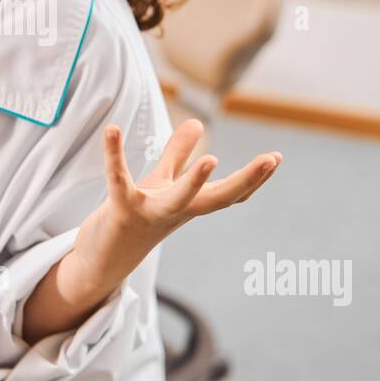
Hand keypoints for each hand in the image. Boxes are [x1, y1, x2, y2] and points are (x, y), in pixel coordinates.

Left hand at [71, 119, 280, 296]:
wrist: (103, 259)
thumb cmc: (136, 216)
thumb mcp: (160, 181)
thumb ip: (177, 153)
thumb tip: (197, 121)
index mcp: (190, 204)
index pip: (228, 193)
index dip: (253, 178)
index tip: (276, 158)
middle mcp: (176, 211)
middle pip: (217, 199)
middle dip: (246, 180)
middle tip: (272, 160)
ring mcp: (150, 213)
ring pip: (177, 200)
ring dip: (194, 182)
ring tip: (211, 159)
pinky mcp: (120, 210)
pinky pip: (119, 182)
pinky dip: (114, 157)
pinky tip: (111, 130)